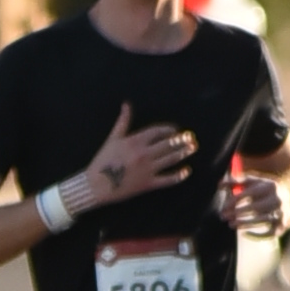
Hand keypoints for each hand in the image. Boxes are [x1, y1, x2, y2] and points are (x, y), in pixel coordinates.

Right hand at [79, 99, 197, 210]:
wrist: (97, 185)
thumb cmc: (103, 160)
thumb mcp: (112, 138)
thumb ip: (123, 121)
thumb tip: (126, 105)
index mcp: (136, 141)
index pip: (158, 131)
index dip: (169, 129)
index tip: (175, 130)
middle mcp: (144, 153)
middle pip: (168, 144)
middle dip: (181, 140)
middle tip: (191, 138)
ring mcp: (148, 169)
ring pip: (171, 159)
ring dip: (184, 153)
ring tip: (192, 148)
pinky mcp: (149, 184)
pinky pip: (168, 180)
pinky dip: (179, 176)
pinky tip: (187, 171)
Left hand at [221, 169, 287, 235]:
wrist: (288, 200)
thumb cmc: (263, 190)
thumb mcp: (252, 183)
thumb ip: (235, 182)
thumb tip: (219, 185)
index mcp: (270, 186)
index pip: (250, 193)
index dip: (235, 200)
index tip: (224, 207)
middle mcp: (278, 199)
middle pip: (256, 207)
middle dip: (238, 213)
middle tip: (223, 217)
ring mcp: (281, 213)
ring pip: (262, 220)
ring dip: (245, 223)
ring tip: (231, 225)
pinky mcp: (281, 225)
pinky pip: (269, 233)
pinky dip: (257, 235)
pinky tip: (244, 234)